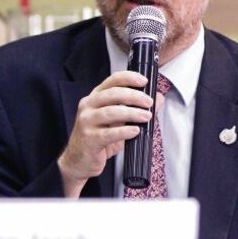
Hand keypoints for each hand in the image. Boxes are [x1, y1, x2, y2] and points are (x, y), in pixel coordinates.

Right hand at [57, 71, 153, 197]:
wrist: (79, 160)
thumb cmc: (99, 137)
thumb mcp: (118, 120)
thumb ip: (136, 108)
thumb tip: (158, 98)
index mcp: (95, 97)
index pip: (112, 80)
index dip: (129, 78)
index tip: (144, 81)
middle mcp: (88, 106)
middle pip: (113, 94)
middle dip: (134, 96)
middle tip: (149, 103)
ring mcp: (86, 122)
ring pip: (111, 112)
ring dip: (132, 113)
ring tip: (146, 116)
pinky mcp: (89, 139)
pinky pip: (108, 133)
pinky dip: (124, 131)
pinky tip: (135, 131)